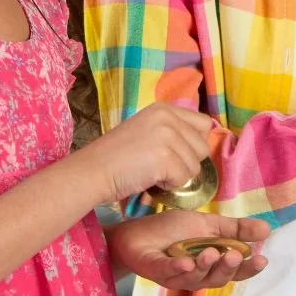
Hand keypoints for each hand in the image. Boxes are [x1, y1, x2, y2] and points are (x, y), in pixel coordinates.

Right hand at [80, 102, 212, 203]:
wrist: (92, 170)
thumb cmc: (116, 157)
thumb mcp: (147, 130)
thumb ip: (172, 131)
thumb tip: (200, 147)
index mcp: (165, 109)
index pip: (204, 124)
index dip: (194, 144)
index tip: (177, 154)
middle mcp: (169, 117)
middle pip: (202, 147)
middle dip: (186, 162)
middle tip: (161, 167)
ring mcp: (168, 136)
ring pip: (195, 166)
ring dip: (177, 176)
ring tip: (152, 172)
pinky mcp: (165, 157)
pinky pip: (184, 179)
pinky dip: (169, 186)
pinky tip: (150, 180)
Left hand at [106, 210, 269, 290]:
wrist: (136, 231)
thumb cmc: (171, 230)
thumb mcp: (209, 224)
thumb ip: (236, 229)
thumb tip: (267, 230)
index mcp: (210, 262)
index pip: (233, 270)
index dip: (247, 268)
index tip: (261, 260)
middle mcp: (195, 274)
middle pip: (216, 279)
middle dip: (226, 268)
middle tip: (233, 255)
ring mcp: (174, 274)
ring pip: (194, 279)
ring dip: (204, 266)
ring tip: (210, 252)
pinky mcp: (155, 269)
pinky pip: (168, 272)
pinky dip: (178, 268)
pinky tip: (186, 262)